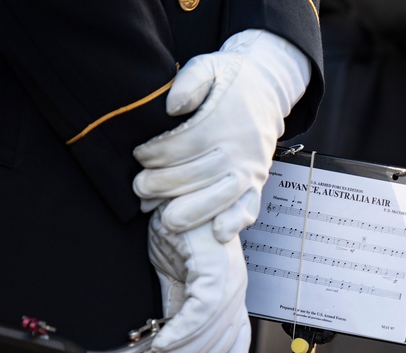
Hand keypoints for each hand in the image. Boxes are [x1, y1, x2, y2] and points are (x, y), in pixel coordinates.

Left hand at [134, 29, 310, 242]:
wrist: (268, 89)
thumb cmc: (230, 80)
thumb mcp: (209, 65)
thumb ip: (189, 81)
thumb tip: (173, 107)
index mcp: (226, 121)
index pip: (186, 143)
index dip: (158, 153)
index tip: (138, 156)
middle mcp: (241, 148)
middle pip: (200, 174)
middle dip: (165, 185)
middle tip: (140, 189)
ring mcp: (251, 168)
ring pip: (222, 196)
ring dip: (193, 211)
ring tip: (165, 220)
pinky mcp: (257, 182)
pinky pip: (250, 206)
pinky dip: (236, 221)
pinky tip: (218, 234)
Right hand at [148, 210, 250, 352]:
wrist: (176, 189)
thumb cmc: (179, 226)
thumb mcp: (176, 274)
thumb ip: (179, 306)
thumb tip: (172, 340)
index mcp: (230, 288)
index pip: (238, 334)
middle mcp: (234, 283)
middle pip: (226, 335)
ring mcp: (228, 272)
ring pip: (215, 325)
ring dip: (186, 351)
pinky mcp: (213, 263)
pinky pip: (202, 306)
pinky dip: (184, 329)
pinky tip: (164, 343)